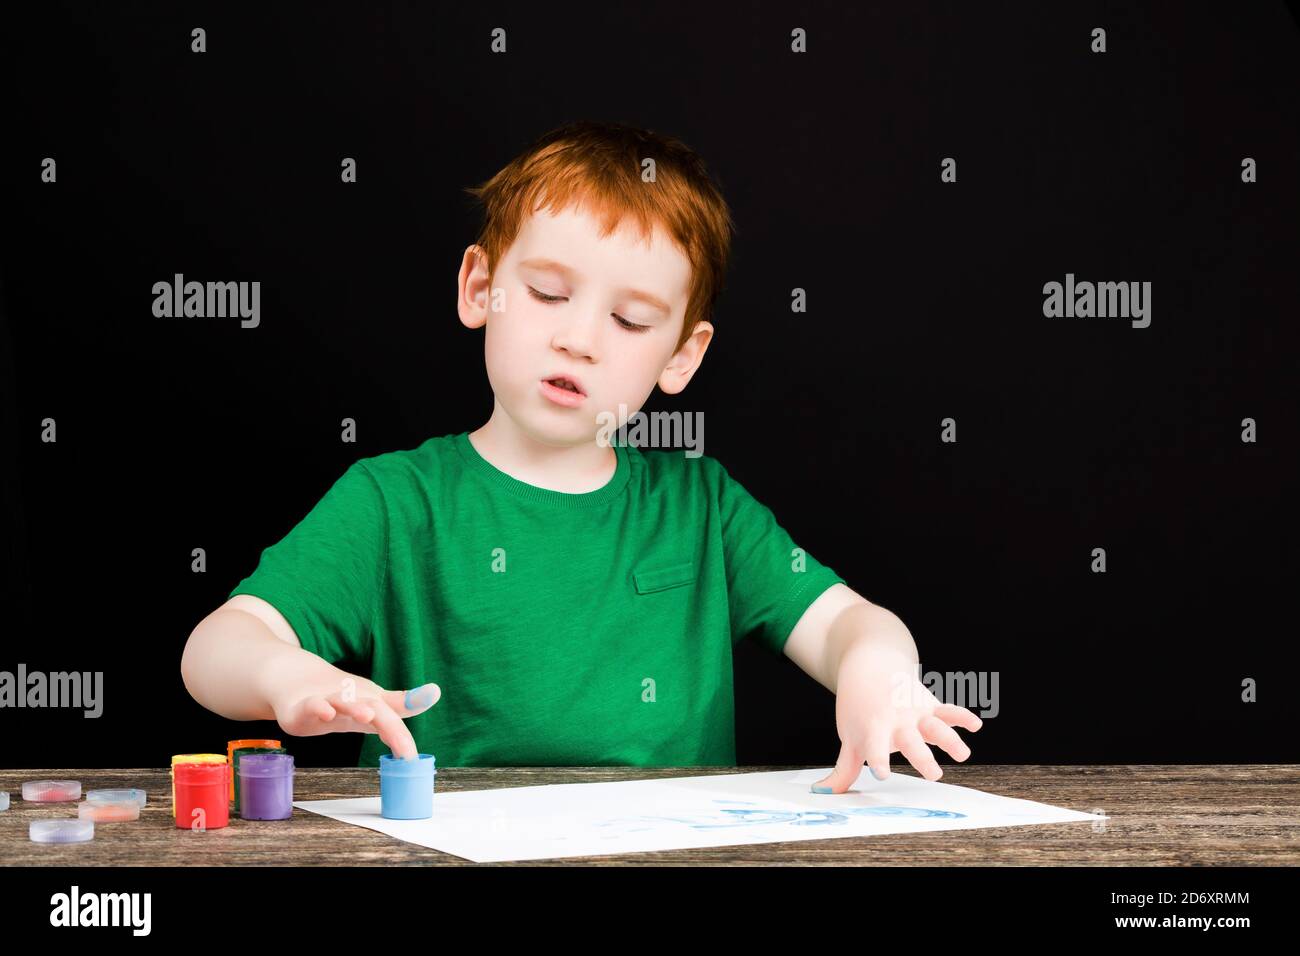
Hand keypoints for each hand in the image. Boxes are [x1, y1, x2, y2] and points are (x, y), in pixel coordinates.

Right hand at [271, 677, 440, 760]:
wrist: (296, 682)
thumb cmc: (342, 697)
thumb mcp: (372, 704)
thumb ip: (400, 705)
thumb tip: (434, 694)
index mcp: (371, 702)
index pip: (394, 712)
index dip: (410, 714)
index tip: (428, 711)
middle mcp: (353, 699)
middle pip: (375, 708)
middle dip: (391, 728)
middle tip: (406, 750)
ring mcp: (328, 701)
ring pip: (343, 701)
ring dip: (355, 707)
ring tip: (368, 716)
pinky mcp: (303, 707)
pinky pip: (312, 706)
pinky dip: (319, 708)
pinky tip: (327, 713)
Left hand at [812, 642, 981, 791]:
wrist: (869, 666)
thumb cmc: (858, 708)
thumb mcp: (848, 736)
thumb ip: (844, 768)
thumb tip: (822, 793)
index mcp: (873, 730)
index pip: (874, 748)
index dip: (878, 759)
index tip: (881, 774)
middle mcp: (897, 722)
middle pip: (911, 741)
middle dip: (922, 757)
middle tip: (935, 775)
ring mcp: (915, 712)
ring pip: (935, 726)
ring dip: (950, 738)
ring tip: (963, 754)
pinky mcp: (930, 705)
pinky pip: (948, 710)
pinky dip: (962, 716)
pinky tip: (976, 725)